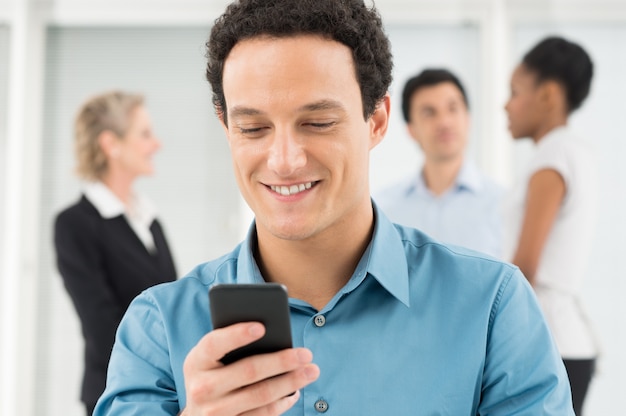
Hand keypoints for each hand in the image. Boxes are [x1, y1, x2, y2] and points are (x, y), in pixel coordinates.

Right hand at [182, 322, 319, 414]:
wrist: (197, 415)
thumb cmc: (211, 375)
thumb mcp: (210, 359)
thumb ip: (230, 345)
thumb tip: (271, 332)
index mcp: (196, 362)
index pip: (214, 344)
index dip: (237, 335)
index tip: (262, 327)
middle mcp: (202, 388)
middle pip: (248, 371)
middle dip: (281, 360)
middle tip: (306, 353)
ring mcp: (216, 412)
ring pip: (261, 395)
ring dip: (291, 382)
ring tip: (311, 370)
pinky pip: (263, 415)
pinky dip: (283, 402)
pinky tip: (295, 391)